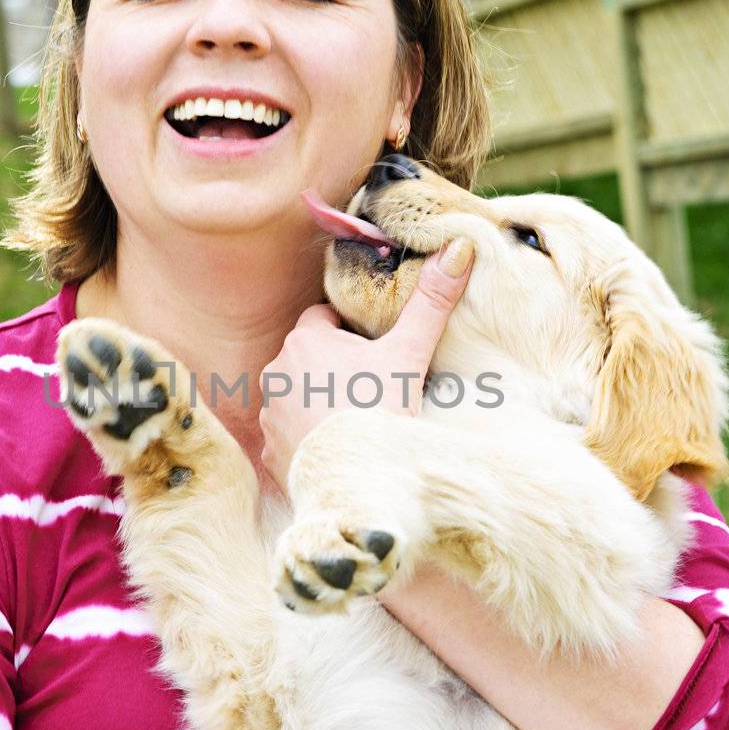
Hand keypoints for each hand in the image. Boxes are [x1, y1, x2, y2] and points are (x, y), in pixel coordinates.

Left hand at [259, 241, 474, 490]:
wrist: (359, 481)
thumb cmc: (380, 410)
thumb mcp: (409, 353)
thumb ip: (431, 301)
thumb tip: (459, 248)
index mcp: (305, 340)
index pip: (322, 318)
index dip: (349, 330)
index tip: (373, 350)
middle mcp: (277, 373)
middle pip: (307, 357)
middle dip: (332, 366)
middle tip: (370, 386)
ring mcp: (269, 415)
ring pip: (295, 395)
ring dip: (316, 402)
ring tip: (354, 419)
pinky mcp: (271, 452)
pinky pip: (288, 435)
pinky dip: (307, 438)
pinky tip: (335, 447)